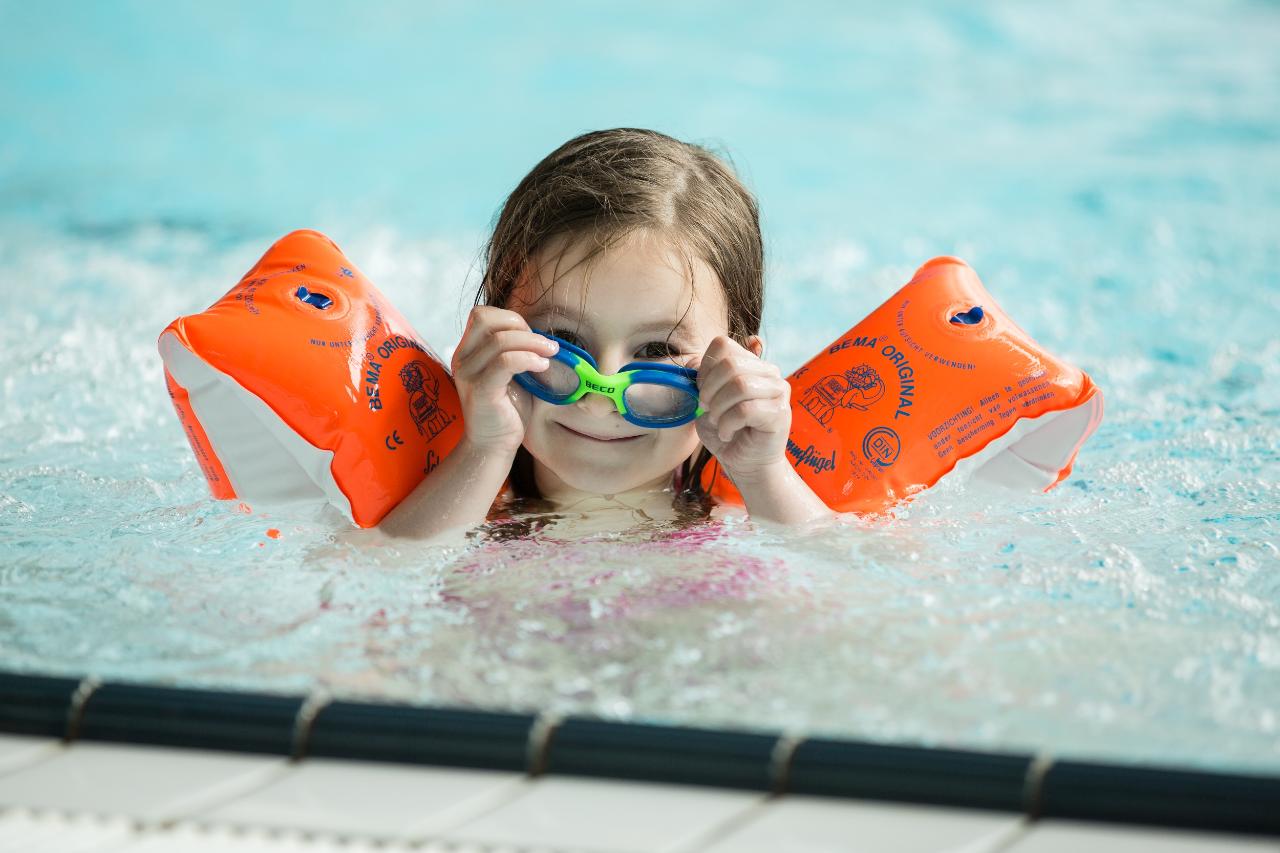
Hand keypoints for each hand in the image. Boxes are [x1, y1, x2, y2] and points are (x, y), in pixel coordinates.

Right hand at [450, 306, 558, 454]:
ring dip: (532, 343)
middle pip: (485, 318)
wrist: (494, 445)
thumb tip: (547, 335)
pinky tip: (542, 367)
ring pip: (499, 340)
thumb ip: (519, 351)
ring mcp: (468, 374)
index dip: (510, 318)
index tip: (532, 337)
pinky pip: (504, 362)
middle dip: (520, 326)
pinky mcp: (480, 390)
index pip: (481, 314)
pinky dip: (528, 359)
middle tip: (543, 345)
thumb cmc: (508, 409)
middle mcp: (462, 358)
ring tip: (550, 354)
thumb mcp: (513, 372)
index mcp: (468, 350)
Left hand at [690, 335, 791, 481]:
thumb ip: (705, 379)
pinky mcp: (780, 413)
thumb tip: (696, 363)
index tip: (702, 393)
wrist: (746, 464)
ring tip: (719, 423)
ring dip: (719, 409)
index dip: (704, 369)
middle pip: (730, 364)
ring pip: (740, 385)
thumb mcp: (708, 402)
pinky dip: (728, 424)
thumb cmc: (727, 432)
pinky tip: (727, 433)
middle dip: (710, 390)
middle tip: (708, 410)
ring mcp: (778, 391)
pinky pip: (745, 410)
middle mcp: (769, 372)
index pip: (723, 345)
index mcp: (752, 363)